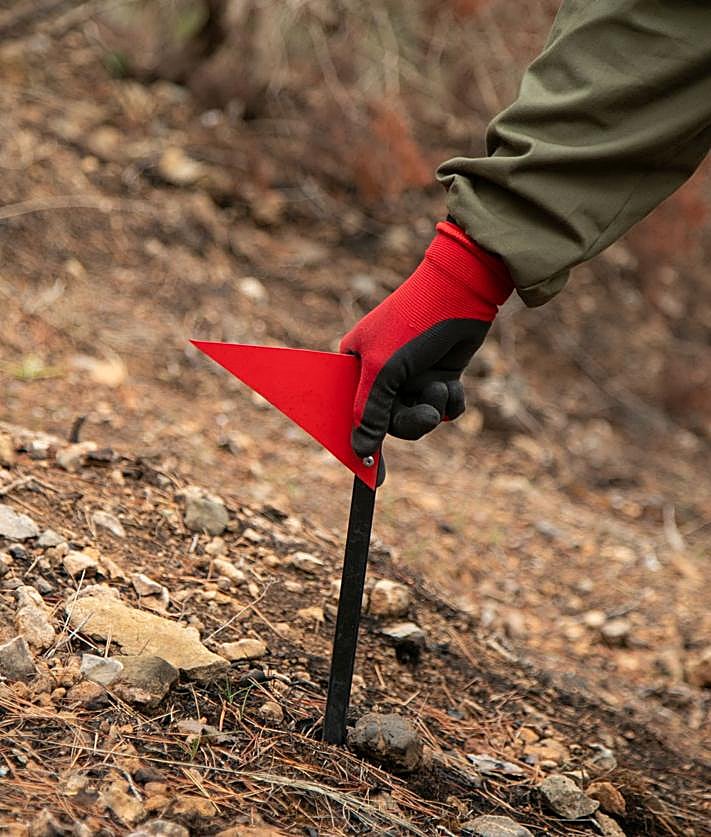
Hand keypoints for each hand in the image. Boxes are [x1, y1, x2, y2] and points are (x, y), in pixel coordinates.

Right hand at [340, 221, 512, 459]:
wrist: (460, 292)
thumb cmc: (411, 325)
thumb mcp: (384, 372)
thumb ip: (369, 412)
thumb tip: (360, 452)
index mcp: (357, 366)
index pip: (352, 412)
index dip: (361, 437)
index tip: (369, 472)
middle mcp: (382, 373)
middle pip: (388, 421)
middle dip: (410, 421)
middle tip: (425, 416)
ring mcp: (412, 375)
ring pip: (417, 417)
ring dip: (431, 409)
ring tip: (440, 388)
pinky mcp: (439, 375)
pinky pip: (441, 408)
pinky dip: (449, 401)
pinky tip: (453, 384)